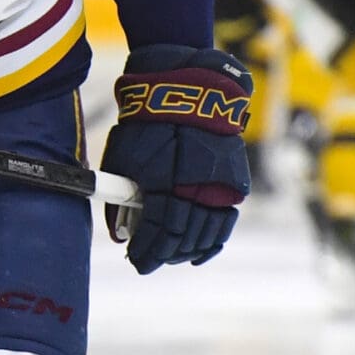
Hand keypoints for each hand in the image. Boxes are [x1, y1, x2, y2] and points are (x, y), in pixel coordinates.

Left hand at [97, 45, 252, 273]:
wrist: (190, 91)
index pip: (155, 234)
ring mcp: (217, 188)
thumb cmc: (148, 124)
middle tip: (148, 263)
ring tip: (170, 258)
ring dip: (184, 252)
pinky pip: (224, 223)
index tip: (136, 261)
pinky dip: (212, 243)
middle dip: (161, 256)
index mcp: (164, 184)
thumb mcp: (125, 157)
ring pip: (204, 235)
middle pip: (179, 239)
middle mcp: (194, 190)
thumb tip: (120, 235)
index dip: (145, 253)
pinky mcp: (234, 184)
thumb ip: (121, 198)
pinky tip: (198, 254)